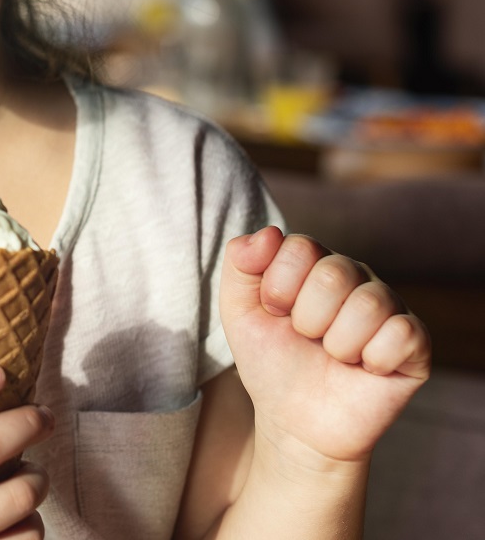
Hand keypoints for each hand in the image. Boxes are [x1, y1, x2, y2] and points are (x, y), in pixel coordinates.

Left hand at [219, 226, 430, 467]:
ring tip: (333, 355)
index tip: (275, 313)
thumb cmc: (270, 360)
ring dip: (337, 343)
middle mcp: (355, 274)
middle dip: (307, 319)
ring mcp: (388, 305)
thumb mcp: (238, 310)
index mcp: (314, 260)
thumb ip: (240, 262)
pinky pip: (402, 334)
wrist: (296, 422)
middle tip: (306, 339)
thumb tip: (269, 232)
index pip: (300, 247)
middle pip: (334, 274)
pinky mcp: (415, 342)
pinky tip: (364, 368)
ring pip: (369, 304)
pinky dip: (373, 360)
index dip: (278, 288)